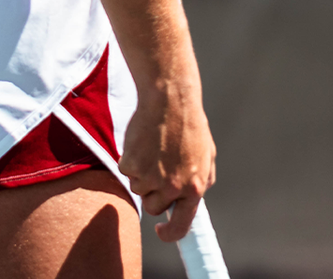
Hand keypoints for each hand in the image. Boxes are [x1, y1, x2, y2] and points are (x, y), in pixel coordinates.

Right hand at [117, 74, 215, 241]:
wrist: (170, 98)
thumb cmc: (190, 125)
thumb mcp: (206, 156)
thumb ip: (200, 181)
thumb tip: (189, 203)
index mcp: (195, 187)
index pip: (181, 226)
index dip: (169, 233)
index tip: (162, 230)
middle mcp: (172, 187)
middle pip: (153, 207)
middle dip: (154, 193)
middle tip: (160, 167)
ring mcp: (150, 178)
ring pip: (138, 189)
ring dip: (143, 173)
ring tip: (155, 148)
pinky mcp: (131, 165)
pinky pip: (126, 172)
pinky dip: (131, 160)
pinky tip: (144, 142)